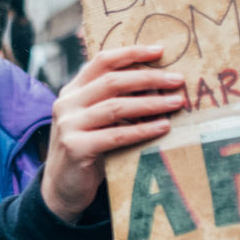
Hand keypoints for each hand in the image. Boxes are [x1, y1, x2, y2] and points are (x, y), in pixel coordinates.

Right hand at [42, 45, 185, 222]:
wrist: (62, 188)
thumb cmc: (87, 150)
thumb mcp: (93, 120)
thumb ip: (111, 101)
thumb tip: (156, 83)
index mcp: (72, 91)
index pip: (101, 61)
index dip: (131, 53)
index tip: (160, 51)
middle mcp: (66, 103)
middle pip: (112, 81)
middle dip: (148, 78)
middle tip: (177, 80)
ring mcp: (68, 125)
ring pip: (116, 107)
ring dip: (151, 103)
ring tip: (177, 103)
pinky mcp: (76, 148)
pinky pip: (116, 135)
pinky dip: (142, 130)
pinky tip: (163, 127)